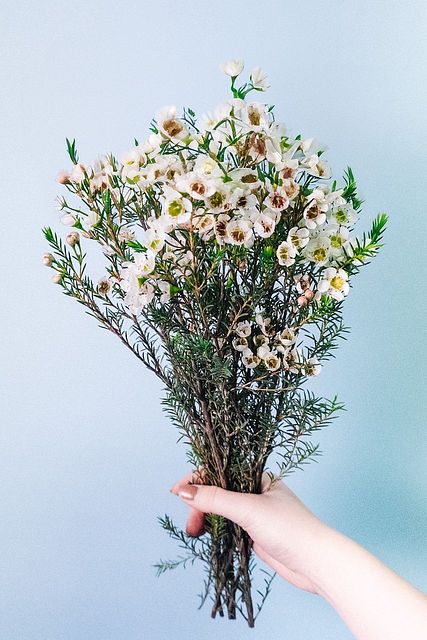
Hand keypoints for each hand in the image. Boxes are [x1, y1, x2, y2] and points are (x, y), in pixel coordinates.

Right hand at [170, 471, 328, 593]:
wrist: (316, 563)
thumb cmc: (289, 528)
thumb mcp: (248, 509)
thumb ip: (215, 499)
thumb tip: (184, 491)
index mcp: (257, 476)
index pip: (219, 469)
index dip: (197, 478)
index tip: (177, 492)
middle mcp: (255, 490)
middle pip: (216, 490)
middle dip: (199, 504)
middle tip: (192, 525)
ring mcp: (254, 512)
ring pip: (220, 510)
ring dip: (204, 518)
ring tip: (195, 533)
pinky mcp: (254, 533)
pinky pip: (227, 526)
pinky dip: (214, 530)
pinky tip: (207, 536)